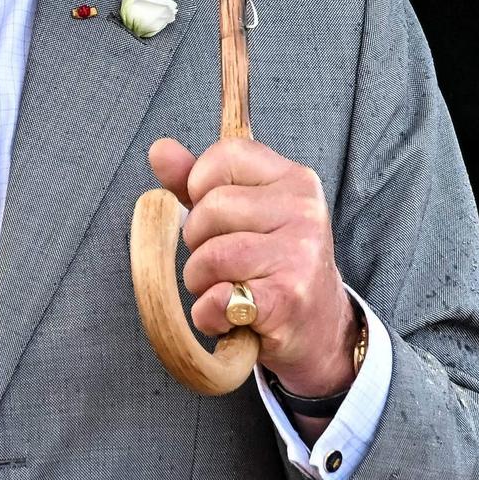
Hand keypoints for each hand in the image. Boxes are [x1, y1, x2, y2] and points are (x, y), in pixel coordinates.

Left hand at [148, 136, 359, 400]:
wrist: (319, 330)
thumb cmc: (271, 264)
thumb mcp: (242, 214)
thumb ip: (197, 180)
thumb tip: (159, 149)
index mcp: (294, 179)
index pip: (225, 155)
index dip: (202, 186)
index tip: (218, 217)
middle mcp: (304, 211)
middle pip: (210, 208)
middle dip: (199, 242)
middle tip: (225, 264)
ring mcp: (301, 254)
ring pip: (210, 255)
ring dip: (201, 282)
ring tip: (227, 290)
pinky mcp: (288, 299)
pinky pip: (218, 298)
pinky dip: (209, 314)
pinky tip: (228, 317)